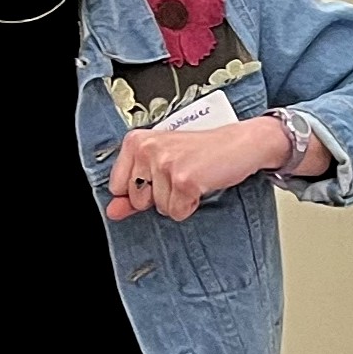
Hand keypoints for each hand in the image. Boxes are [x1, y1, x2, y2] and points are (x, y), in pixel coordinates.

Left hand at [107, 118, 287, 222]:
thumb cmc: (202, 152)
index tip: (159, 175)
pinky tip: (200, 184)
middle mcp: (147, 149)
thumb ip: (133, 189)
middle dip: (160, 196)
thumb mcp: (162, 165)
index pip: (116, 186)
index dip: (140, 189)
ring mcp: (165, 164)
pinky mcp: (184, 179)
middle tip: (179, 174)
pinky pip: (178, 212)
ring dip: (178, 200)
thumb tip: (113, 212)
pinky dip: (191, 205)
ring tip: (192, 177)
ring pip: (159, 208)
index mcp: (136, 141)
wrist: (239, 144)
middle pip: (138, 200)